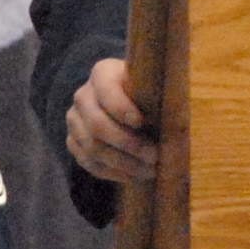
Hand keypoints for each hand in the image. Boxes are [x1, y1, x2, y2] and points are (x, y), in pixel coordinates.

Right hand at [65, 58, 158, 183]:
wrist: (125, 101)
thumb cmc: (145, 91)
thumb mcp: (151, 84)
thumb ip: (159, 94)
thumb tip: (176, 120)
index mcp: (102, 73)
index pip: (106, 91)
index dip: (122, 108)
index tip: (143, 122)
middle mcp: (83, 95)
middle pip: (97, 124)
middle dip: (128, 144)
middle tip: (154, 156)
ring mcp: (74, 120)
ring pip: (93, 148)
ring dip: (124, 163)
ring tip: (149, 170)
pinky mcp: (73, 142)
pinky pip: (88, 162)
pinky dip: (112, 172)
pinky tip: (134, 175)